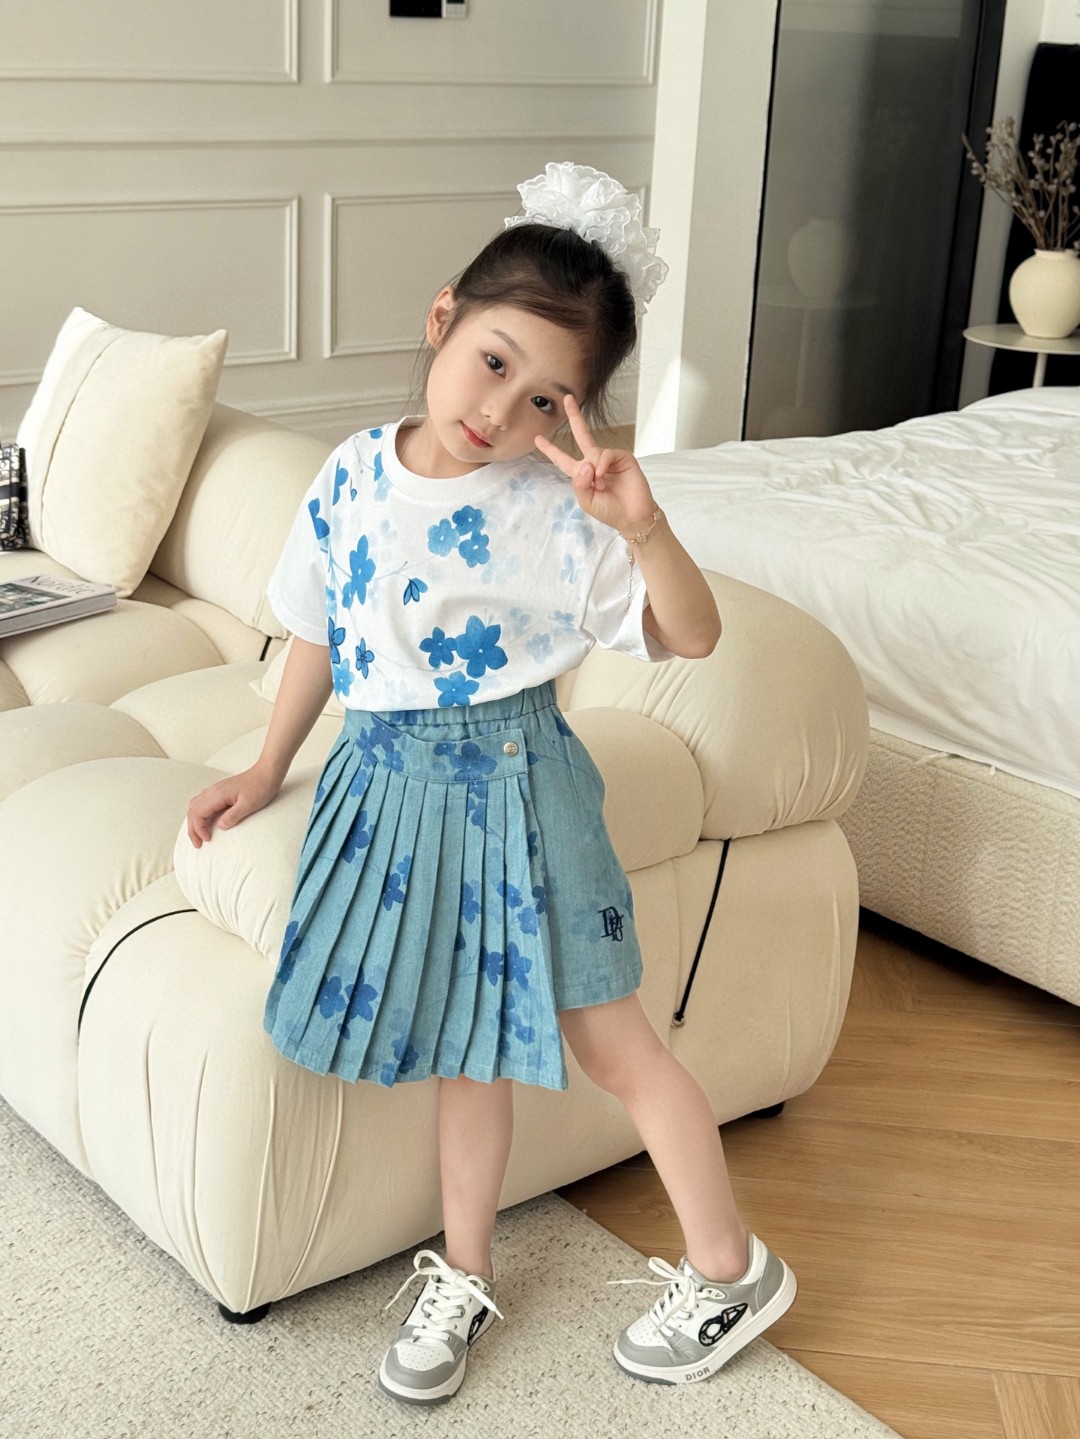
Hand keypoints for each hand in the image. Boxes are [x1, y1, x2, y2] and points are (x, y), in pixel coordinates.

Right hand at [186, 765, 282, 847]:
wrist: (267, 773)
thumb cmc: (260, 787)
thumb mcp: (248, 805)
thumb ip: (233, 816)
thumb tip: (220, 826)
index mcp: (217, 794)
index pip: (198, 814)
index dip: (199, 829)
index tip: (206, 839)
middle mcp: (213, 791)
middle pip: (193, 811)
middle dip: (192, 829)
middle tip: (197, 843)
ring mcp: (216, 789)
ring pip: (195, 806)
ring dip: (194, 821)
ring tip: (198, 834)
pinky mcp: (220, 790)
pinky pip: (202, 802)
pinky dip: (199, 813)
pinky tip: (205, 820)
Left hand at [534, 394, 657, 534]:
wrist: (633, 516)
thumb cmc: (609, 511)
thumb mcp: (586, 501)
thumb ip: (579, 483)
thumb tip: (585, 463)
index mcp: (582, 474)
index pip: (563, 459)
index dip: (551, 449)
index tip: (537, 438)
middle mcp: (594, 462)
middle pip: (581, 435)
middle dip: (574, 416)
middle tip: (567, 398)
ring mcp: (608, 459)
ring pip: (593, 451)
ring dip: (594, 471)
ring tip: (601, 486)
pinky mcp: (623, 457)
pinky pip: (606, 454)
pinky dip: (602, 464)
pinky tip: (604, 477)